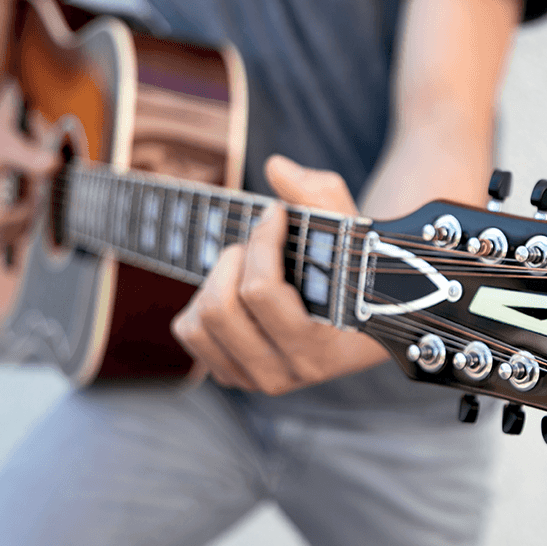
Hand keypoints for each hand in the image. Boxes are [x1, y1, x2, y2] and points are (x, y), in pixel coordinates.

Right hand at [0, 81, 59, 252]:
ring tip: (20, 207)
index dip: (24, 216)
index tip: (35, 200)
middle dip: (18, 227)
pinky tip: (9, 213)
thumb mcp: (10, 142)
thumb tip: (54, 164)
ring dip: (9, 233)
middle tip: (31, 205)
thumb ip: (31, 157)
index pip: (0, 220)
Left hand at [170, 155, 388, 394]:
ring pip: (200, 322)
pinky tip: (234, 294)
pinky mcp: (235, 376)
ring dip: (216, 281)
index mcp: (323, 345)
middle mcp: (289, 372)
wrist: (357, 321)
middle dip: (233, 259)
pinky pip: (189, 334)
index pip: (261, 292)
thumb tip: (276, 166)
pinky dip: (201, 304)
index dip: (261, 241)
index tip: (276, 213)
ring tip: (244, 268)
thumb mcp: (350, 231)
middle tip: (253, 244)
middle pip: (220, 308)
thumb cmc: (352, 270)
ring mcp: (259, 379)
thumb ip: (321, 196)